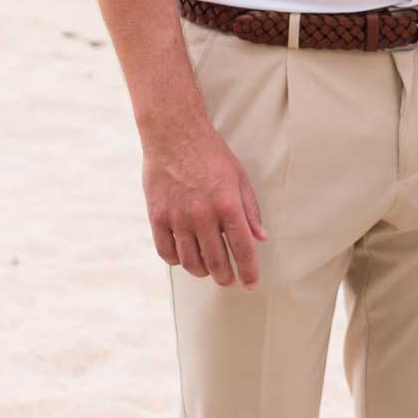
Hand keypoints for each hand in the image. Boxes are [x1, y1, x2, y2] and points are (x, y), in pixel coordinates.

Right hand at [141, 117, 266, 286]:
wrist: (174, 134)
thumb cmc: (210, 153)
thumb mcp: (239, 177)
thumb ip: (251, 210)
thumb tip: (260, 237)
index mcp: (227, 206)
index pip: (242, 249)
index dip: (249, 271)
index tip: (251, 283)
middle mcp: (203, 215)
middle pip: (216, 262)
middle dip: (225, 277)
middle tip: (228, 280)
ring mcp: (178, 218)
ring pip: (191, 261)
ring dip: (202, 272)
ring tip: (208, 270)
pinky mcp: (157, 216)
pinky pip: (166, 251)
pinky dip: (176, 260)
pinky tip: (183, 257)